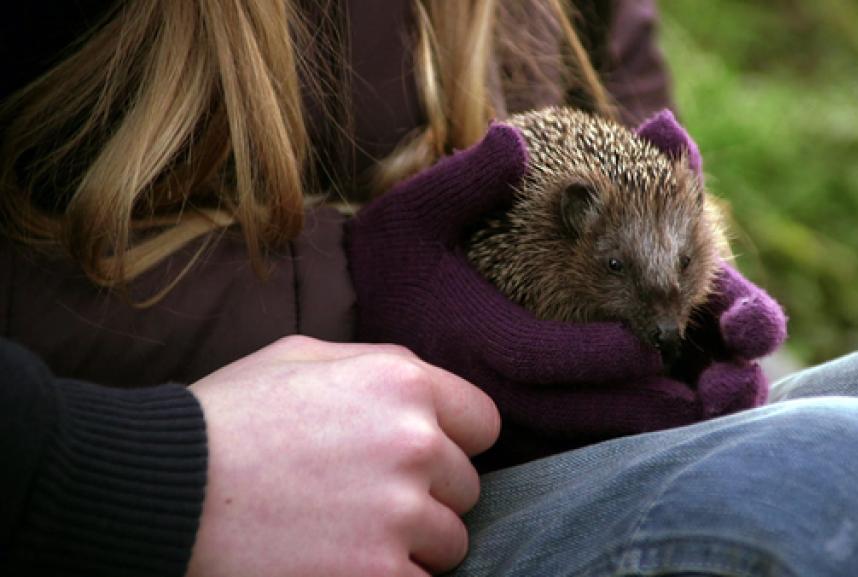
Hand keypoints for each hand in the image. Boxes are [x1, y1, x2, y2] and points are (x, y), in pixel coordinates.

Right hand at [185, 336, 498, 576]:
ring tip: (347, 533)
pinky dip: (389, 576)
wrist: (162, 489)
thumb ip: (380, 365)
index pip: (482, 424)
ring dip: (411, 544)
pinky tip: (341, 561)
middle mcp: (415, 444)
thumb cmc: (228, 417)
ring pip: (448, 543)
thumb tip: (428, 392)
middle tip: (364, 499)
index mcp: (402, 383)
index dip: (454, 442)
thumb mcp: (303, 356)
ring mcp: (399, 515)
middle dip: (426, 495)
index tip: (423, 459)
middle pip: (464, 488)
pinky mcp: (378, 575)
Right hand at [345, 112, 785, 469]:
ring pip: (562, 439)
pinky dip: (591, 444)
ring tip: (681, 420)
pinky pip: (543, 450)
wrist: (342, 325)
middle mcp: (478, 386)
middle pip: (567, 411)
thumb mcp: (410, 211)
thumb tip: (512, 140)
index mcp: (470, 334)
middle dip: (634, 408)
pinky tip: (630, 434)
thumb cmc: (385, 264)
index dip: (602, 357)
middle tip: (694, 402)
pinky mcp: (483, 432)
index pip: (545, 356)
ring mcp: (481, 417)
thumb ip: (462, 180)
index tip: (649, 345)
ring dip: (623, 432)